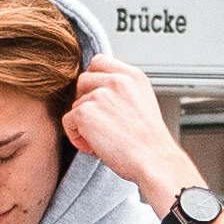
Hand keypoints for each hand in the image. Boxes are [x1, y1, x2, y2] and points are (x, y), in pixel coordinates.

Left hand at [63, 55, 195, 214]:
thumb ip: (122, 90)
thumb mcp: (143, 102)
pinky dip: (76, 137)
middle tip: (101, 124)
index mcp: (133, 76)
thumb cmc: (150, 142)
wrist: (154, 161)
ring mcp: (99, 95)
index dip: (94, 80)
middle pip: (83, 81)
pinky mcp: (85, 112)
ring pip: (76, 104)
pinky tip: (94, 147)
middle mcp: (116, 80)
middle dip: (86, 102)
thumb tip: (97, 91)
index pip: (99, 62)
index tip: (98, 100)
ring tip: (102, 140)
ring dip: (83, 123)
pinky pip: (68, 121)